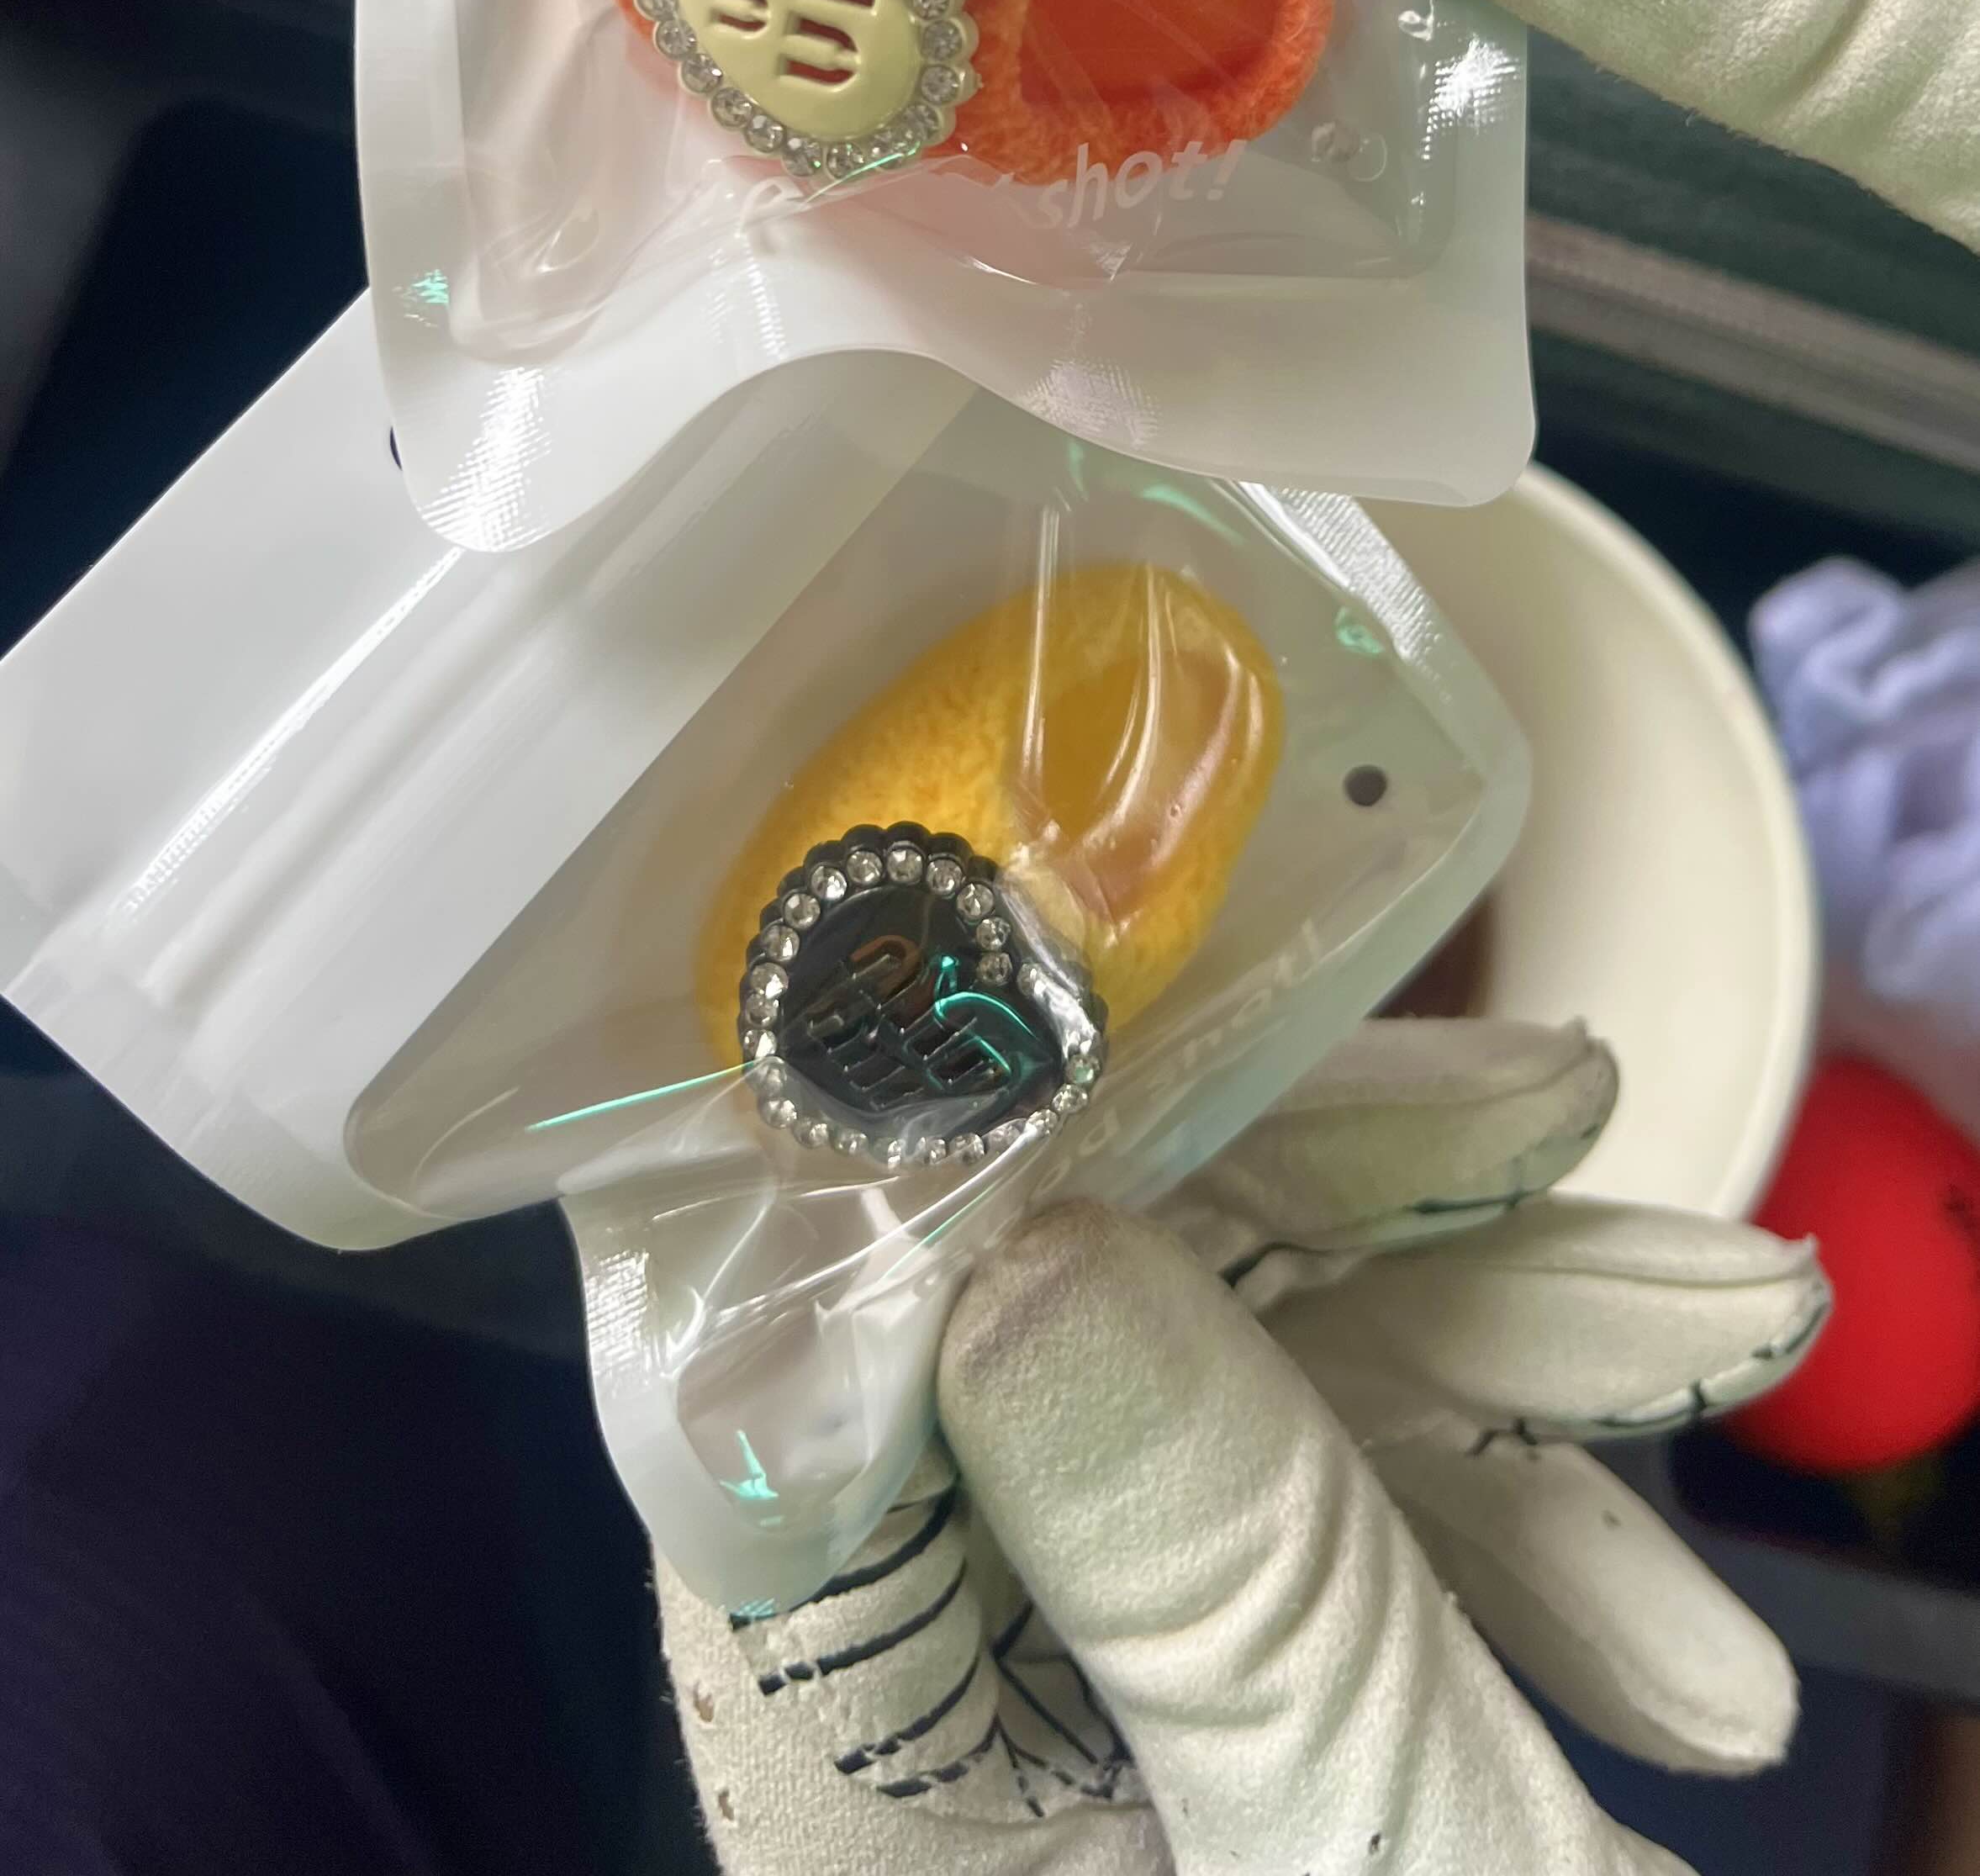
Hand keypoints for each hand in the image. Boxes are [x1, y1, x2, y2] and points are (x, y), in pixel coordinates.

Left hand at [658, 1019, 1824, 1873]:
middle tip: (1557, 1115)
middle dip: (1333, 1227)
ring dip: (1491, 1361)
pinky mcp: (1233, 1725)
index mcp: (860, 1807)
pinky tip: (1678, 1616)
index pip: (803, 1407)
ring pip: (1234, 1417)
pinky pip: (1335, 1535)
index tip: (1138, 1000)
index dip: (946, 1164)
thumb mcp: (1361, 1861)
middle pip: (1056, 1365)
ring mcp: (1086, 1735)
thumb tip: (1022, 1217)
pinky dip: (1513, 1516)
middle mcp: (927, 1754)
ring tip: (1730, 1315)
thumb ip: (1205, 1559)